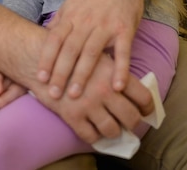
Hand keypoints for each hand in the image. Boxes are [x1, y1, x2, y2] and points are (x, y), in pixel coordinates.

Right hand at [32, 51, 153, 143]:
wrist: (38, 55)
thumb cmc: (70, 51)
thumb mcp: (96, 52)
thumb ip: (114, 65)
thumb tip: (128, 82)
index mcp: (113, 71)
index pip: (142, 95)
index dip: (148, 107)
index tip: (147, 111)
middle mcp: (104, 89)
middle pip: (131, 117)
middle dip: (133, 123)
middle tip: (131, 122)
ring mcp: (89, 104)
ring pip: (112, 130)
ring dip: (114, 132)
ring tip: (113, 128)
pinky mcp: (72, 115)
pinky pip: (90, 135)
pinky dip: (94, 136)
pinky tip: (94, 130)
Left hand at [37, 0, 144, 98]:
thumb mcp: (72, 3)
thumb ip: (59, 21)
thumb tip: (43, 37)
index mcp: (72, 16)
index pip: (55, 40)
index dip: (46, 59)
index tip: (39, 78)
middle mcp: (86, 21)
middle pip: (70, 49)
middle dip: (60, 73)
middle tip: (53, 95)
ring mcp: (106, 25)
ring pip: (92, 53)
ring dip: (83, 75)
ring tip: (75, 95)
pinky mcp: (125, 29)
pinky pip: (122, 52)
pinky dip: (120, 69)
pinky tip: (116, 87)